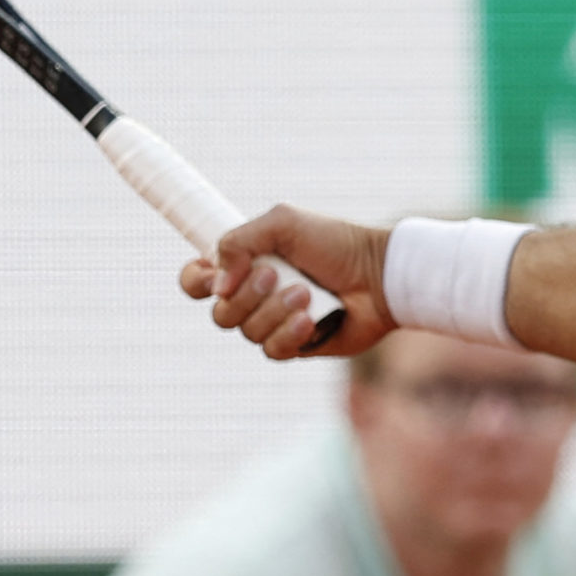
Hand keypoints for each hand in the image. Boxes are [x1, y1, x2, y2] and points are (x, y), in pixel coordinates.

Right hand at [177, 205, 395, 359]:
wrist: (379, 275)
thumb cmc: (335, 244)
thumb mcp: (283, 224)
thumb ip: (239, 240)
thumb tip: (218, 283)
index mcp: (245, 264)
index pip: (197, 281)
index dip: (196, 282)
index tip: (214, 277)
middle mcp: (254, 296)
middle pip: (220, 313)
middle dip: (247, 296)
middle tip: (277, 274)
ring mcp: (273, 323)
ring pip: (247, 333)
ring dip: (275, 312)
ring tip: (306, 294)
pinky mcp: (296, 346)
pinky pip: (273, 351)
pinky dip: (289, 335)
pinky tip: (311, 321)